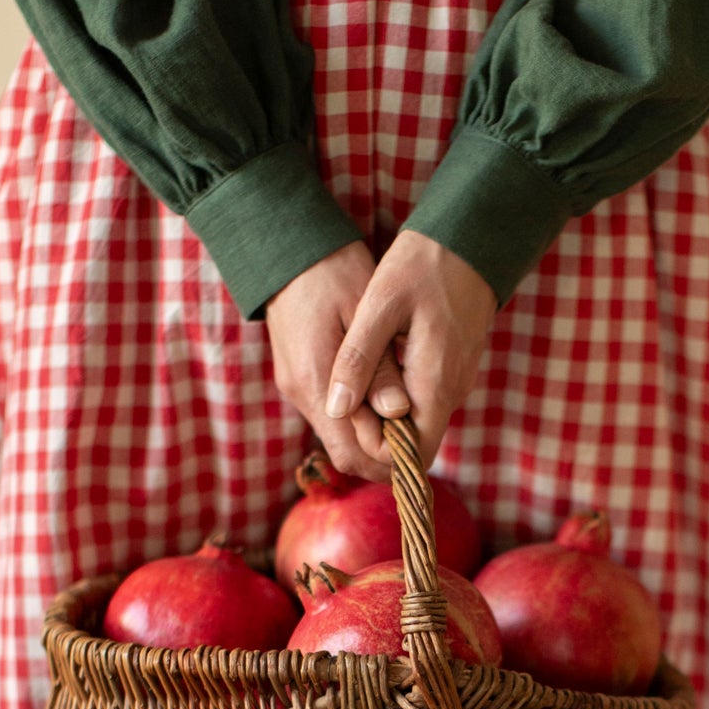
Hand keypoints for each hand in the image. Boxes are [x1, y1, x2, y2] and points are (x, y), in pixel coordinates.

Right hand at [264, 241, 409, 481]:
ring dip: (373, 433)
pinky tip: (384, 392)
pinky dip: (360, 415)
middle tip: (420, 435)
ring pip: (340, 434)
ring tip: (407, 411)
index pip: (352, 454)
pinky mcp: (297, 377)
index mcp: (316, 382)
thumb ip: (378, 366)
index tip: (420, 448)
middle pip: (346, 452)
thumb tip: (397, 414)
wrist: (288, 246)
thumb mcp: (364, 312)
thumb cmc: (332, 271)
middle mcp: (301, 394)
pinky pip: (332, 412)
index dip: (388, 462)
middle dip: (383, 454)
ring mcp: (296, 387)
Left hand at [326, 231, 496, 469]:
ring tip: (351, 378)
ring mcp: (455, 381)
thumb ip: (358, 360)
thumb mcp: (380, 305)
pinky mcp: (453, 367)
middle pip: (412, 444)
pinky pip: (423, 399)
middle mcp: (451, 392)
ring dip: (381, 414)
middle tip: (342, 399)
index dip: (375, 451)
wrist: (470, 235)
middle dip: (374, 435)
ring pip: (416, 422)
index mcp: (435, 384)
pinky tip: (371, 365)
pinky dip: (394, 395)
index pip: (411, 456)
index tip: (347, 418)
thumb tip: (336, 410)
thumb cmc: (425, 264)